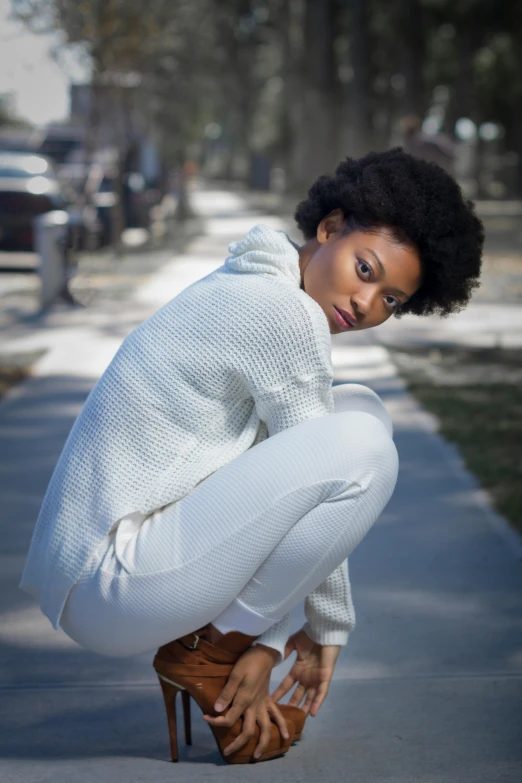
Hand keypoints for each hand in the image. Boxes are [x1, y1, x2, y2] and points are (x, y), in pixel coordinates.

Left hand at [203, 644, 289, 758]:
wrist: (264, 654)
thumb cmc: (248, 662)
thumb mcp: (234, 674)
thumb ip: (227, 693)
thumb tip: (216, 710)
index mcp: (244, 700)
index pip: (229, 718)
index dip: (216, 721)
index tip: (205, 718)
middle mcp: (254, 706)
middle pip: (248, 731)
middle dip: (238, 744)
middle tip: (227, 752)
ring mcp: (263, 704)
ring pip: (265, 728)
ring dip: (262, 743)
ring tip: (257, 756)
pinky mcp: (269, 700)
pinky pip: (277, 715)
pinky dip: (283, 725)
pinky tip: (286, 736)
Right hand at [271, 628, 340, 716]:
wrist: (323, 630)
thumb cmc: (309, 635)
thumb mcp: (293, 642)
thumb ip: (285, 651)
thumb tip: (274, 660)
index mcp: (298, 669)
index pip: (287, 684)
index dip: (280, 693)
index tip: (270, 701)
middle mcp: (307, 676)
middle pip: (299, 694)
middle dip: (292, 705)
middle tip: (283, 717)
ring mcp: (316, 678)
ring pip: (310, 697)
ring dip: (305, 708)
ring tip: (298, 720)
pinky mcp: (325, 677)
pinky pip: (322, 693)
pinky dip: (317, 703)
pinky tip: (312, 713)